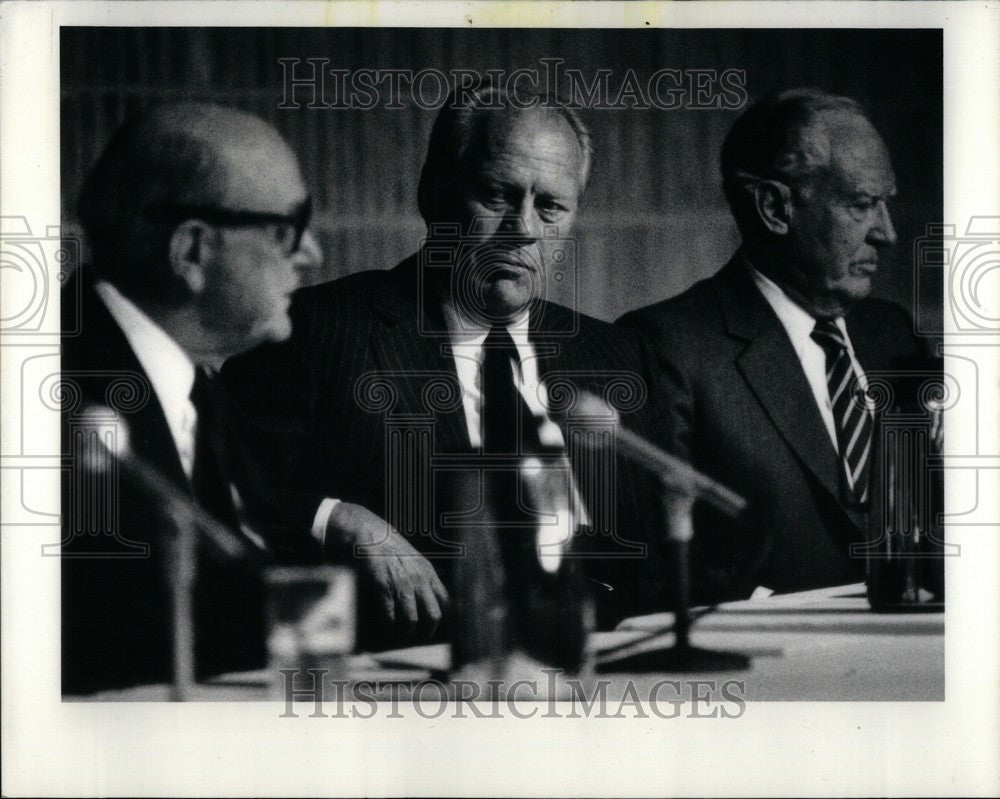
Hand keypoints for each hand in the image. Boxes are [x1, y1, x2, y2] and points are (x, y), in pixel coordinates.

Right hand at [325, 502, 448, 643]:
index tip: (439, 626)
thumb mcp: (413, 559)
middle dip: (427, 631)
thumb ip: (422, 576)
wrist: (367, 532)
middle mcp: (419, 579)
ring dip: (405, 632)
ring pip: (411, 621)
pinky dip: (388, 626)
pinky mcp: (383, 587)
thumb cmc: (388, 546)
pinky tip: (385, 626)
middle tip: (420, 637)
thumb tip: (428, 599)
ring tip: (400, 635)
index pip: (447, 601)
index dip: (445, 617)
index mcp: (428, 572)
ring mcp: (401, 584)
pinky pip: (390, 616)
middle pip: (433, 615)